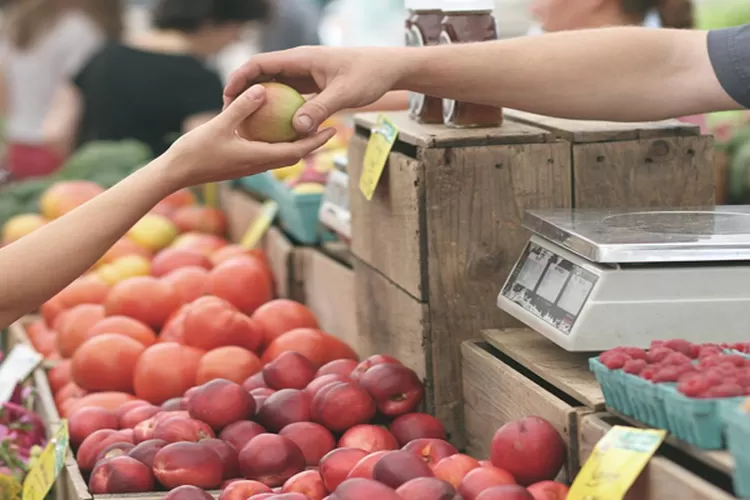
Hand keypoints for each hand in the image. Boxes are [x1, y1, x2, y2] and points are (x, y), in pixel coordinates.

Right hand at [166, 85, 335, 187]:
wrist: (176, 173)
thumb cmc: (196, 151)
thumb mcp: (219, 124)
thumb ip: (242, 107)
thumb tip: (263, 89)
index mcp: (258, 158)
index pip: (296, 151)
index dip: (316, 141)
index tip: (332, 130)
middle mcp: (258, 165)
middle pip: (294, 155)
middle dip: (313, 143)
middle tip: (328, 127)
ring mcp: (250, 166)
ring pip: (281, 155)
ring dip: (296, 144)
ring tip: (307, 126)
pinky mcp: (241, 163)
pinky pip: (266, 152)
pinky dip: (278, 142)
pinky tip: (275, 128)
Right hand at [224, 46, 405, 134]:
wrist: (387, 69)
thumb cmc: (368, 75)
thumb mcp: (345, 93)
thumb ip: (320, 109)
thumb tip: (297, 128)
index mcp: (301, 58)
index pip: (260, 63)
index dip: (240, 77)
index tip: (226, 95)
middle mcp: (299, 64)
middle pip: (261, 74)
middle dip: (243, 91)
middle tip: (228, 113)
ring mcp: (304, 75)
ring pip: (273, 86)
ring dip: (259, 102)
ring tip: (244, 123)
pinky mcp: (311, 86)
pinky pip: (288, 96)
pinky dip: (278, 109)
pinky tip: (272, 129)